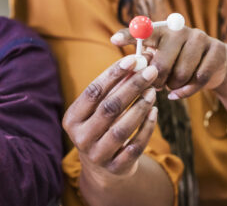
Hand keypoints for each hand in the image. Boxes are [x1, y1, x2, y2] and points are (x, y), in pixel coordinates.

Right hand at [63, 57, 157, 181]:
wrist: (102, 168)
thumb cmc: (101, 127)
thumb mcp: (98, 110)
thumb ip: (113, 88)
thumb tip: (136, 61)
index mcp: (72, 119)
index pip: (93, 92)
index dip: (113, 74)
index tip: (133, 59)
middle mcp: (81, 138)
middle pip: (109, 108)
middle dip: (132, 87)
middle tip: (150, 71)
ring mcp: (98, 155)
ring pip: (122, 128)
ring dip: (140, 107)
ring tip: (153, 91)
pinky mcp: (116, 168)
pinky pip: (135, 146)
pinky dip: (147, 127)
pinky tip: (154, 112)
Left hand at [111, 25, 226, 98]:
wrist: (213, 65)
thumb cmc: (177, 63)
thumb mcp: (160, 59)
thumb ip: (147, 61)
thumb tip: (133, 68)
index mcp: (161, 31)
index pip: (142, 31)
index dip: (128, 35)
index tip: (114, 40)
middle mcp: (179, 30)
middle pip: (162, 63)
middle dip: (157, 81)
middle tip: (157, 86)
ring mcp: (200, 38)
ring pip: (181, 74)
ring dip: (175, 86)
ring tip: (173, 84)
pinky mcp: (217, 50)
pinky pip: (200, 79)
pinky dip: (189, 91)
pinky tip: (182, 91)